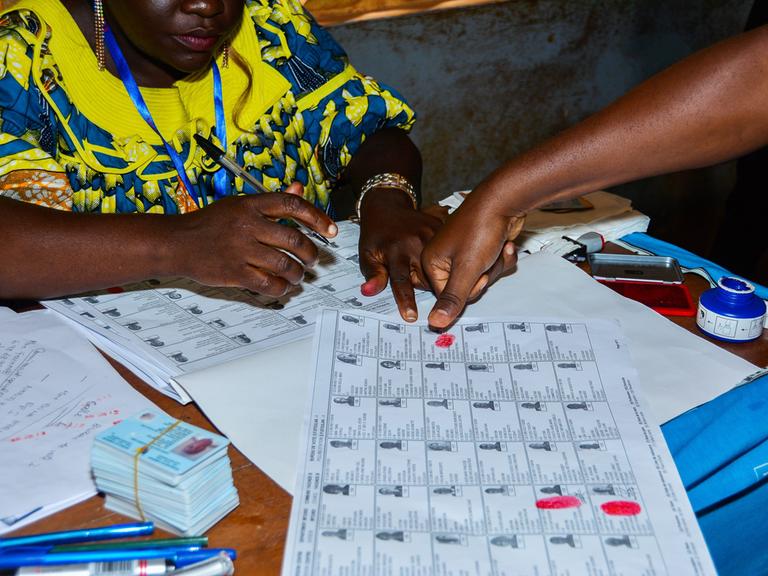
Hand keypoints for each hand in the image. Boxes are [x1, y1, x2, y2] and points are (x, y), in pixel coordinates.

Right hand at [176, 183, 336, 295]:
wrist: (176, 243)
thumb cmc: (209, 224)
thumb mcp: (239, 204)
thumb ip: (272, 201)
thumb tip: (299, 188)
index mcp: (250, 205)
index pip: (293, 205)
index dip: (317, 217)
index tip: (331, 230)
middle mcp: (248, 225)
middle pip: (295, 239)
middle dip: (311, 253)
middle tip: (313, 259)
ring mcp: (241, 250)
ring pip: (285, 264)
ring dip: (298, 273)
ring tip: (299, 275)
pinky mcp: (234, 273)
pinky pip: (269, 284)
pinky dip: (282, 287)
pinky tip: (283, 286)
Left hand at [358, 189, 444, 321]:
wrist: (387, 206)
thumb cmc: (376, 234)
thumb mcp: (367, 254)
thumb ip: (372, 274)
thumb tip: (369, 292)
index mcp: (396, 251)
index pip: (401, 281)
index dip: (406, 300)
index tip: (411, 316)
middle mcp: (415, 243)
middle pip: (426, 279)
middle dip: (421, 284)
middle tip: (412, 274)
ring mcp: (431, 235)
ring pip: (440, 268)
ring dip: (433, 273)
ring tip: (420, 265)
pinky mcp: (441, 229)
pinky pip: (447, 253)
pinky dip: (444, 259)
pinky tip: (439, 256)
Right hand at [422, 194, 524, 328]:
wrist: (505, 200)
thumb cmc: (480, 228)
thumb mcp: (467, 269)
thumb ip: (453, 298)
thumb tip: (435, 324)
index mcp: (432, 262)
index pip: (448, 296)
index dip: (469, 288)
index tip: (477, 273)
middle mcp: (444, 257)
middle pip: (467, 288)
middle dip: (485, 275)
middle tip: (487, 258)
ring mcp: (464, 252)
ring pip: (483, 277)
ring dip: (496, 265)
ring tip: (498, 247)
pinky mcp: (481, 247)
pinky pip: (492, 265)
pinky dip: (502, 257)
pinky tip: (506, 244)